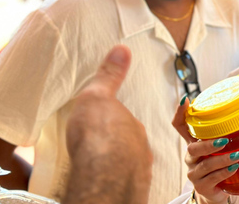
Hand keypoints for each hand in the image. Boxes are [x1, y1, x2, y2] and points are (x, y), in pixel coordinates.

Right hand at [62, 45, 151, 203]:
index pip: (126, 124)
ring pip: (129, 165)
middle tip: (100, 150)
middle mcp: (140, 148)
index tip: (106, 131)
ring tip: (98, 168)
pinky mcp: (130, 190)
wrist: (102, 175)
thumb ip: (110, 76)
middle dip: (118, 147)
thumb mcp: (98, 96)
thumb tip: (122, 49)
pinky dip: (114, 182)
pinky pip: (123, 183)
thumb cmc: (98, 135)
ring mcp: (137, 170)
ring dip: (117, 166)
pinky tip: (101, 182)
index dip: (115, 126)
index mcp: (133, 127)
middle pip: (129, 145)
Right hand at [173, 100, 238, 203]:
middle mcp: (191, 157)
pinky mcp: (201, 187)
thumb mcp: (222, 147)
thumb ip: (230, 132)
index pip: (180, 126)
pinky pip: (211, 179)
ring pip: (205, 165)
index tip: (185, 100)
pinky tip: (234, 168)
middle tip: (225, 141)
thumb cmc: (220, 164)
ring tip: (237, 156)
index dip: (180, 113)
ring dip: (222, 160)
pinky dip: (224, 172)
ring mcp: (194, 173)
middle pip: (192, 148)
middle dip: (208, 144)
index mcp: (194, 142)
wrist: (217, 192)